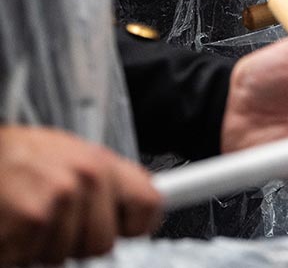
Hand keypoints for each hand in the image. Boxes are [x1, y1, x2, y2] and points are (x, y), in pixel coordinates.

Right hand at [0, 126, 160, 265]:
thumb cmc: (22, 156)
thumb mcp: (72, 155)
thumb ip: (104, 182)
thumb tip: (133, 204)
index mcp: (102, 161)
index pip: (148, 204)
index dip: (136, 225)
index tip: (125, 229)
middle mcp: (89, 176)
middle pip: (102, 243)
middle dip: (76, 243)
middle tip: (54, 222)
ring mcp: (62, 196)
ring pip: (64, 255)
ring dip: (41, 246)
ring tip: (27, 214)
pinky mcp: (33, 217)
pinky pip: (31, 256)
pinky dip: (16, 249)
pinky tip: (11, 222)